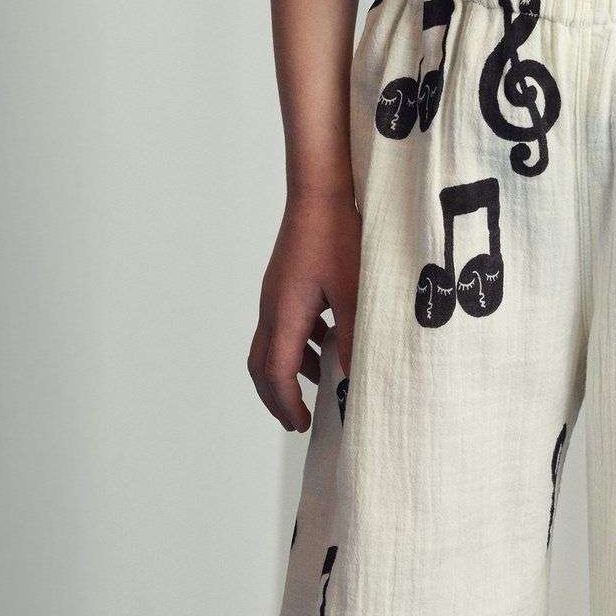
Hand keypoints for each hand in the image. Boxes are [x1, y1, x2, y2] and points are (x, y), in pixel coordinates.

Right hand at [247, 190, 360, 430]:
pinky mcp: (285, 280)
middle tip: (298, 418)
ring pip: (270, 344)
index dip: (287, 404)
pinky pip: (282, 323)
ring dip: (288, 369)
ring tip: (318, 381)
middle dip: (277, 396)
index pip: (276, 374)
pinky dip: (297, 343)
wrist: (320, 191)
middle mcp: (272, 306)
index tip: (303, 425)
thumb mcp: (354, 291)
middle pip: (261, 365)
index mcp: (285, 314)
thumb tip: (355, 378)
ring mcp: (276, 292)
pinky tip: (325, 339)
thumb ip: (354, 337)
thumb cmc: (337, 235)